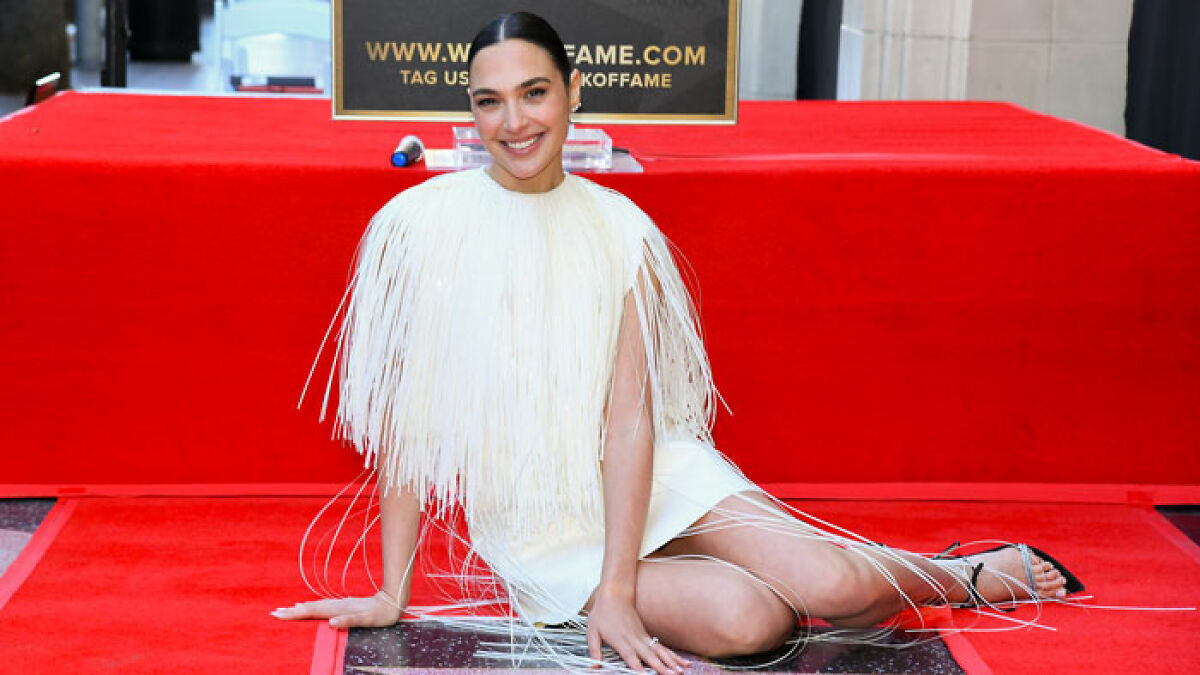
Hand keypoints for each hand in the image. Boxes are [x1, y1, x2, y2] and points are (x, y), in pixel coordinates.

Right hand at [271, 591, 402, 628]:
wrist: (392, 601)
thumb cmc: (380, 614)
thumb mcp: (368, 619)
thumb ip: (350, 619)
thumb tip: (332, 622)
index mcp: (338, 609)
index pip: (313, 611)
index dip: (296, 613)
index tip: (279, 614)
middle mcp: (337, 605)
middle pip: (311, 608)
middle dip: (292, 611)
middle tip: (275, 612)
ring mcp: (340, 604)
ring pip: (316, 606)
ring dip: (300, 608)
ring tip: (287, 610)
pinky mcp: (344, 605)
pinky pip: (323, 606)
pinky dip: (313, 607)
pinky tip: (308, 607)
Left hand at [587, 587, 687, 673]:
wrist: (616, 593)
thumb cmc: (603, 613)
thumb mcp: (592, 632)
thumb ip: (594, 651)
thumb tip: (594, 667)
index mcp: (620, 640)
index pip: (630, 656)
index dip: (638, 667)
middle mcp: (634, 639)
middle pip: (649, 655)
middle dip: (661, 666)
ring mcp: (642, 637)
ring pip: (659, 651)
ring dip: (671, 661)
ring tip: (682, 670)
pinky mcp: (647, 635)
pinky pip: (661, 647)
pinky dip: (672, 655)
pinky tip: (681, 661)